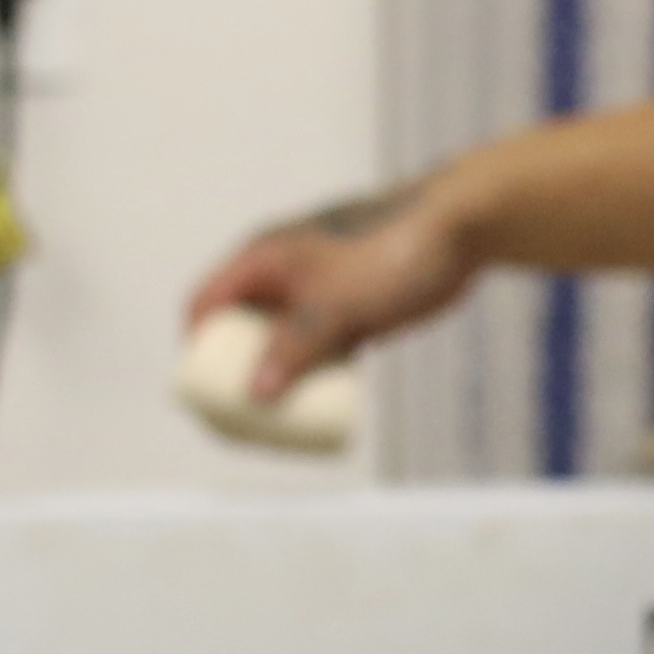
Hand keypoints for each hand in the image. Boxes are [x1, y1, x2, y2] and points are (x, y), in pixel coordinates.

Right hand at [186, 178, 475, 403]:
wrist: (460, 229)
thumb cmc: (388, 254)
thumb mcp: (333, 306)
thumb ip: (292, 348)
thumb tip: (254, 395)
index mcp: (263, 259)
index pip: (206, 302)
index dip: (193, 345)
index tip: (200, 390)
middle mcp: (283, 274)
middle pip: (240, 327)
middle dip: (234, 372)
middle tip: (235, 418)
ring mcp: (318, 291)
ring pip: (282, 341)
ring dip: (276, 378)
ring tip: (270, 425)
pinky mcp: (351, 308)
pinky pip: (319, 348)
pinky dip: (314, 375)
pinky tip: (316, 408)